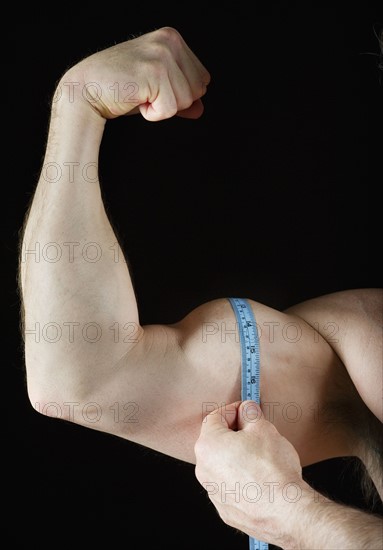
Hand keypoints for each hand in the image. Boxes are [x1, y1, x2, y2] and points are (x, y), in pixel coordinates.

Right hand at [57, 27, 209, 120]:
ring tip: (140, 94)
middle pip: (198, 91)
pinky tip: (136, 100)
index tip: (153, 86)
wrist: (86, 90)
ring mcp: (162, 55)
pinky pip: (169, 110)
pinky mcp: (153, 73)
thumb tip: (200, 110)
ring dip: (161, 108)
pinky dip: (153, 114)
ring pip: (186, 102)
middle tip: (146, 91)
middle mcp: (169, 41)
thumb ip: (181, 95)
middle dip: (173, 101)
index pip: (203, 79)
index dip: (179, 93)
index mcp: (172, 38)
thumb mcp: (156, 88)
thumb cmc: (119, 87)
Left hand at [194, 401, 309, 547]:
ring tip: (261, 457)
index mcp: (208, 445)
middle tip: (256, 432)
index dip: (233, 410)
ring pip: (223, 465)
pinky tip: (260, 479)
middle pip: (217, 442)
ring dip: (238, 457)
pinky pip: (231, 487)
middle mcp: (203, 470)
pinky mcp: (226, 510)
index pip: (215, 417)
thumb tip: (247, 410)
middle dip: (235, 434)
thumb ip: (250, 414)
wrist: (286, 511)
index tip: (246, 410)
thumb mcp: (263, 428)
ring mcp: (213, 492)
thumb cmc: (272, 469)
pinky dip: (242, 480)